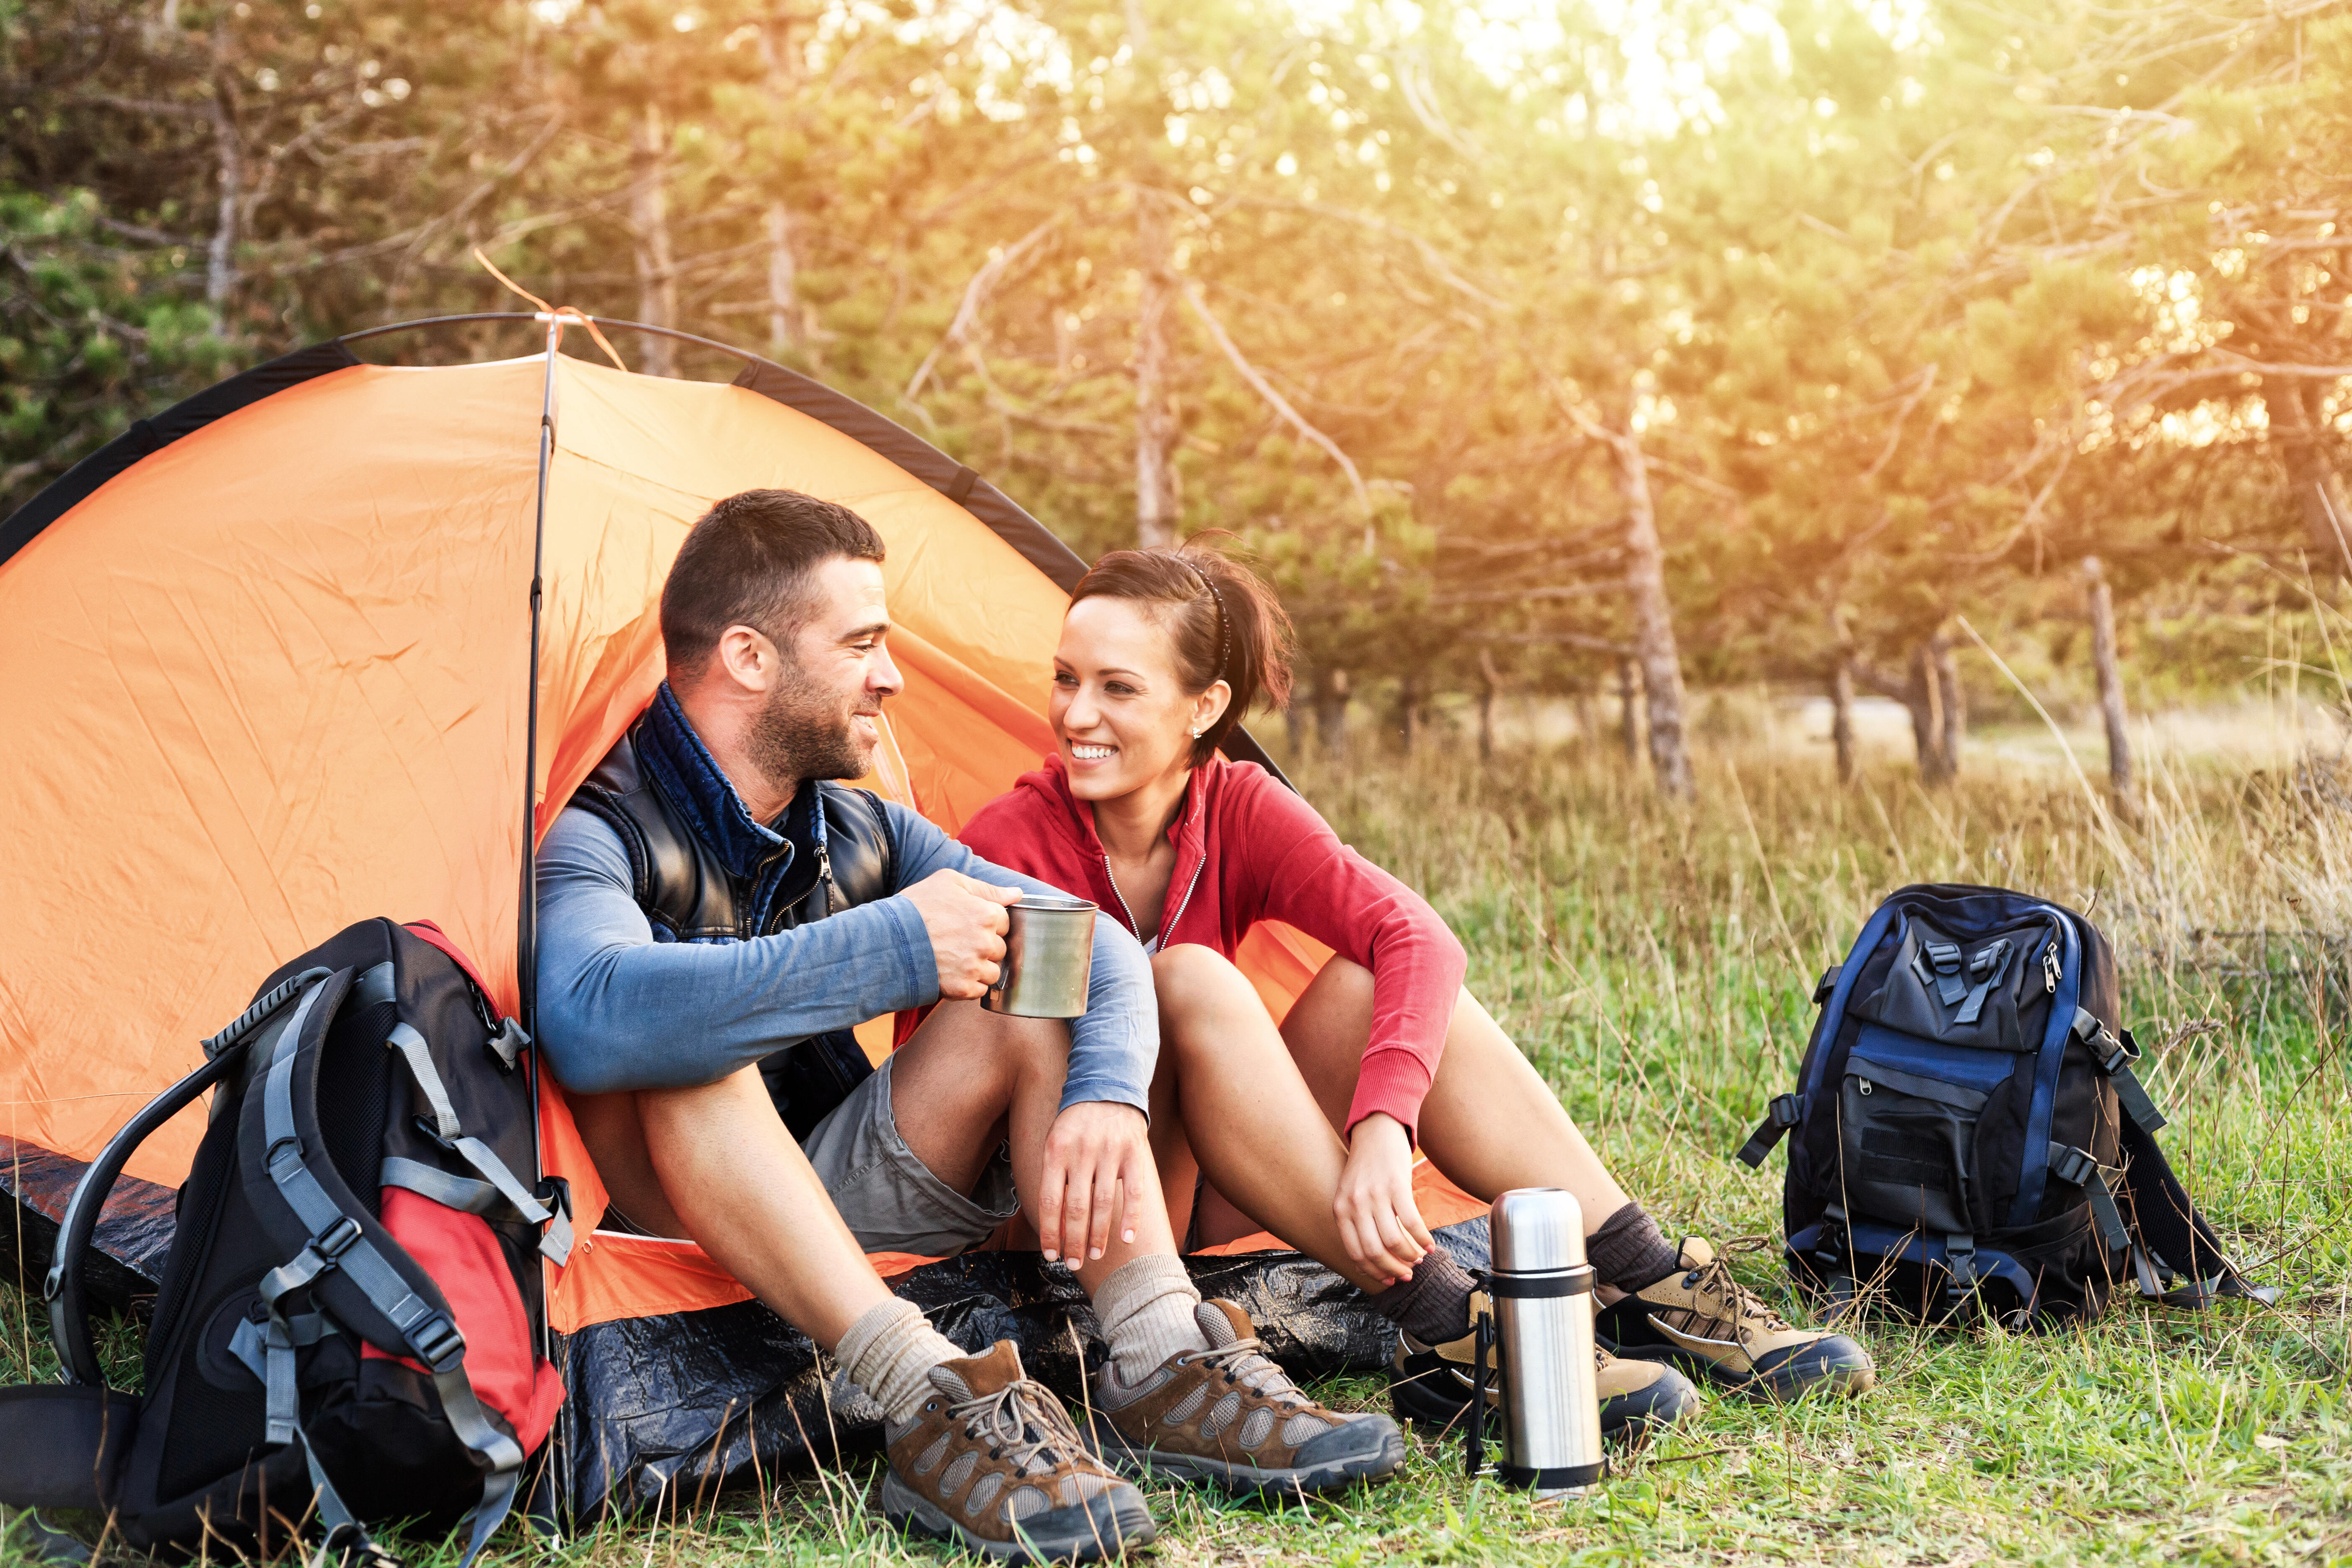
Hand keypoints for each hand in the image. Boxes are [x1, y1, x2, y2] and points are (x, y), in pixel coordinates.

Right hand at [902, 869, 1020, 999]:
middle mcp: (985, 942)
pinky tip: (951, 973)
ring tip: (955, 959)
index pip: (1005, 922)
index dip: (987, 923)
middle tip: (959, 941)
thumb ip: (986, 888)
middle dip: (985, 946)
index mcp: (987, 914)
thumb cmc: (915, 907)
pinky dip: (969, 985)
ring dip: (980, 968)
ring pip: (993, 972)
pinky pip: (980, 990)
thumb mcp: (949, 882)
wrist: (886, 940)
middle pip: (1000, 948)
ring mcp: (974, 967)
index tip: (969, 924)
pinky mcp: (962, 989)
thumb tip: (1017, 893)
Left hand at [1037, 1101, 1150, 1264]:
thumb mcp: (1054, 1142)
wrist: (1108, 1087)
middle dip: (1074, 1242)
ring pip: (1103, 1204)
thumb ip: (1053, 1177)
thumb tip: (1053, 1225)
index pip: (1050, 1201)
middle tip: (1073, 1263)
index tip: (1051, 1254)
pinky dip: (1131, 1217)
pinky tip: (1127, 1238)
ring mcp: (1110, 1152)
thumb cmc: (1075, 1124)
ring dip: (1098, 1235)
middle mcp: (1082, 1152)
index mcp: (1056, 1151)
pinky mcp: (1134, 1152)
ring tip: (1094, 1255)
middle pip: (1076, 1208)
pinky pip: (1134, 1191)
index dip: (1050, 1232)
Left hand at [1335, 1113, 1432, 1286]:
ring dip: (1410, 1256)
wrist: (1376, 1131)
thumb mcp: (1350, 1195)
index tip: (1388, 1280)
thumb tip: (1375, 1259)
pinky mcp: (1397, 1186)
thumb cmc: (1366, 1167)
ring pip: (1394, 1241)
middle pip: (1375, 1252)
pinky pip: (1412, 1222)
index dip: (1374, 1272)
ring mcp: (1375, 1195)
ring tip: (1420, 1259)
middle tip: (1407, 1274)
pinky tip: (1430, 1245)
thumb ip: (1357, 1222)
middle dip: (1394, 1269)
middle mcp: (1355, 1204)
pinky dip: (1423, 1239)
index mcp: (1340, 1210)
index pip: (1355, 1253)